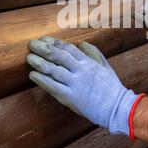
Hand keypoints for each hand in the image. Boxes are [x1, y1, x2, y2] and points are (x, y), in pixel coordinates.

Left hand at [26, 36, 142, 135]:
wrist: (117, 107)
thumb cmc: (111, 88)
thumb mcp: (105, 66)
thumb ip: (94, 53)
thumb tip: (83, 43)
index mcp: (88, 63)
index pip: (68, 49)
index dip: (55, 43)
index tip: (44, 39)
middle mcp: (81, 71)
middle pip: (59, 56)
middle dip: (44, 49)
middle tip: (32, 44)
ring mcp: (75, 83)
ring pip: (54, 70)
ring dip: (40, 63)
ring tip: (29, 58)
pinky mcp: (71, 97)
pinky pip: (53, 86)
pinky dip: (42, 80)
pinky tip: (32, 75)